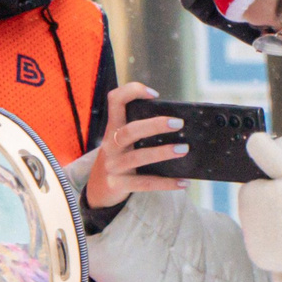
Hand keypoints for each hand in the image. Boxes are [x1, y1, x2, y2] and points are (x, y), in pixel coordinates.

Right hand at [85, 82, 187, 210]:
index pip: (115, 101)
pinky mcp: (118, 185)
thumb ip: (140, 132)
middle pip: (130, 131)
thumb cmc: (119, 158)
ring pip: (138, 157)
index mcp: (112, 128)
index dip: (132, 92)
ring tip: (184, 149)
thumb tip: (179, 127)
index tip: (154, 94)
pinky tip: (183, 182)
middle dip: (155, 125)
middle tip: (178, 123)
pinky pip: (145, 184)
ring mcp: (113, 166)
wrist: (97, 189)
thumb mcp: (122, 142)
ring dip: (163, 153)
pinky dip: (166, 183)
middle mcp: (110, 145)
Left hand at [239, 134, 281, 274]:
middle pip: (258, 207)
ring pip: (263, 225)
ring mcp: (253, 247)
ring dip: (278, 220)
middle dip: (275, 203)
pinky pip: (267, 244)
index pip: (256, 186)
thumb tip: (252, 139)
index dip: (276, 184)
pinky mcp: (264, 261)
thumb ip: (269, 151)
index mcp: (248, 199)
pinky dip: (279, 240)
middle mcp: (245, 226)